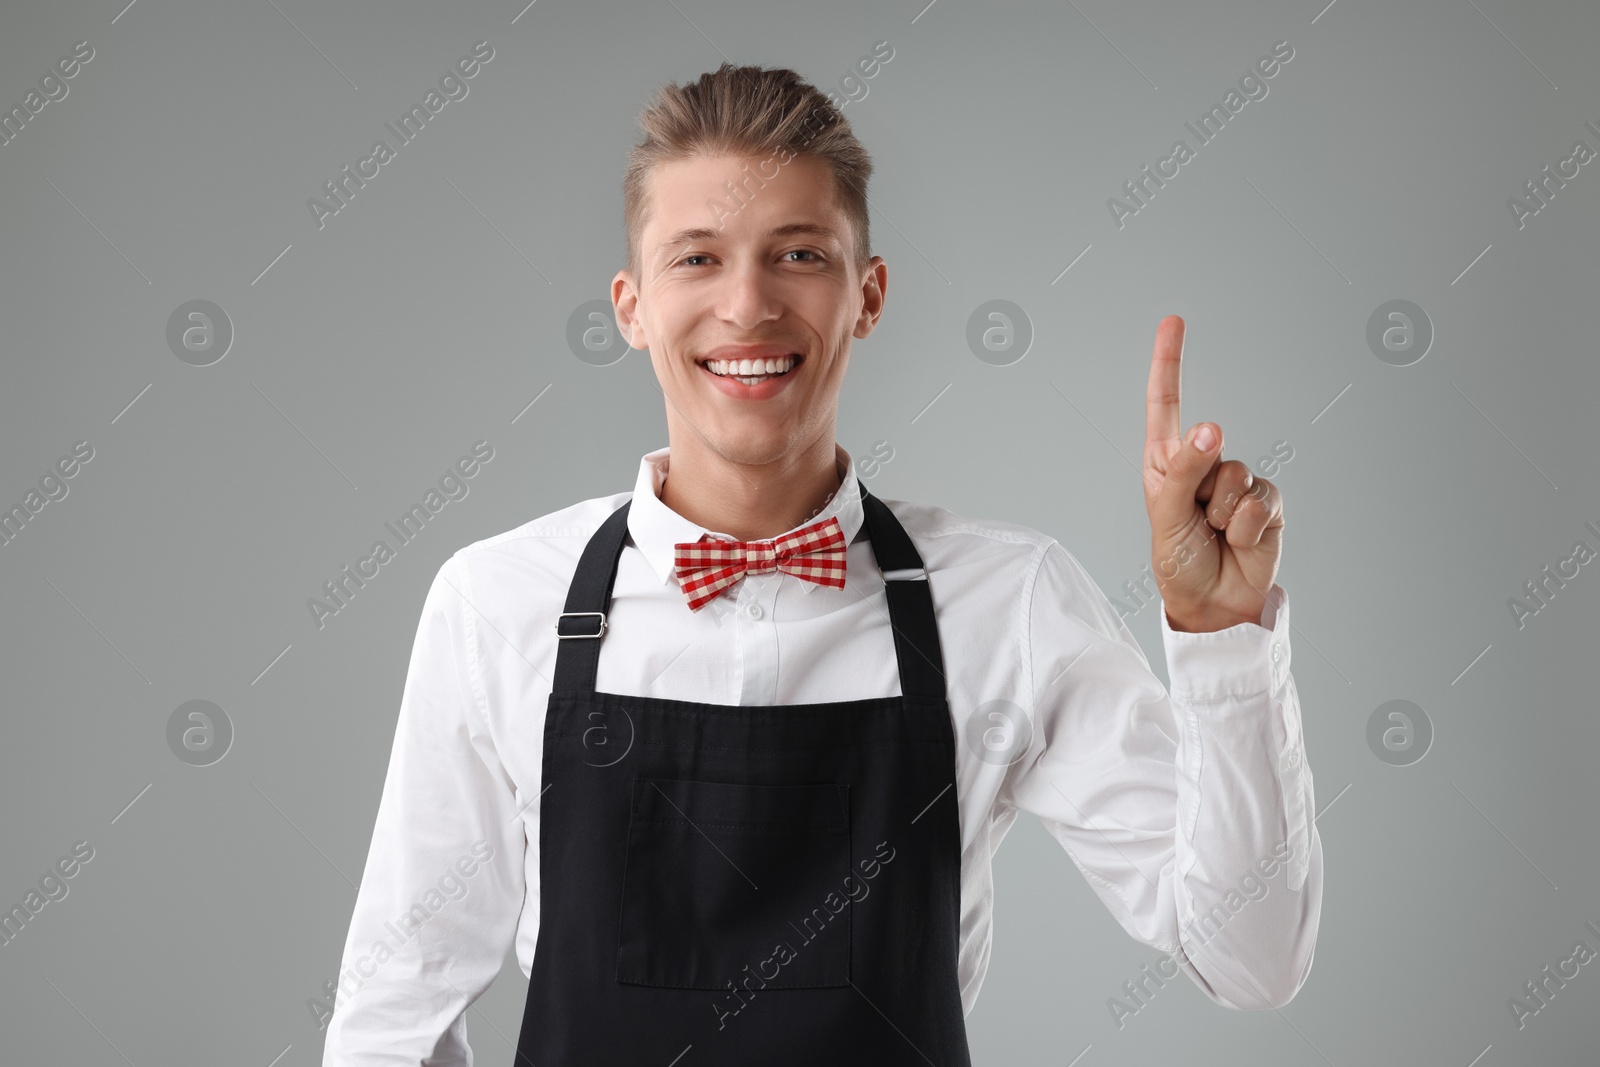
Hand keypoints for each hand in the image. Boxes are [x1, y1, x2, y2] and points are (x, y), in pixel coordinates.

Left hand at [1142, 316, 1283, 631]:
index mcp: (1165, 462)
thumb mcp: (1168, 515)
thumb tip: (1212, 427)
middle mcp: (1200, 464)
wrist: (1215, 603)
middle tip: (1193, 519)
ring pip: (1236, 472)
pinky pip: (1261, 498)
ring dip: (1223, 510)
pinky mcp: (1266, 500)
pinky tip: (1240, 539)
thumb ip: (1184, 470)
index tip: (1173, 321)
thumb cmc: (1179, 561)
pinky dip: (1247, 523)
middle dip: (1199, 481)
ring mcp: (1235, 481)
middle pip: (1208, 443)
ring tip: (1214, 533)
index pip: (1166, 403)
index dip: (1169, 362)